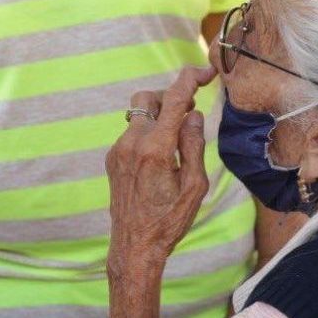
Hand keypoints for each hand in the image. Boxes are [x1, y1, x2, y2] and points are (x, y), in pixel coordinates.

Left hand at [106, 67, 216, 277]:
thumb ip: (193, 145)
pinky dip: (148, 134)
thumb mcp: (194, 186)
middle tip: (188, 113)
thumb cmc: (169, 220)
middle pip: (148, 98)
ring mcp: (117, 151)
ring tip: (175, 140)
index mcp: (156, 149)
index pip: (174, 99)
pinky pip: (131, 133)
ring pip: (138, 115)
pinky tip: (160, 157)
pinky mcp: (112, 159)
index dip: (191, 78)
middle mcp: (131, 144)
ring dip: (158, 117)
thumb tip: (192, 114)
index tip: (206, 72)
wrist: (134, 245)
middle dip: (169, 97)